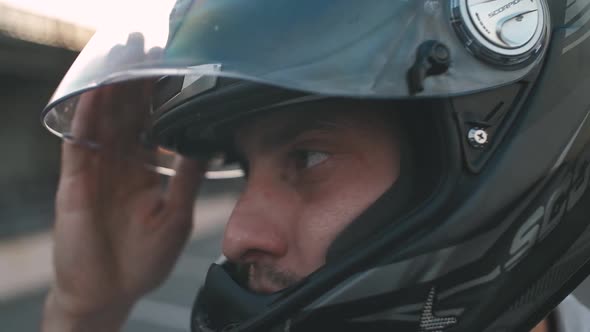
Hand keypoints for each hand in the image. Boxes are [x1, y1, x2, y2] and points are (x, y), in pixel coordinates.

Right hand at [43, 81, 202, 330]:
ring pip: (103, 122)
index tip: (175, 74)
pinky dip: (86, 118)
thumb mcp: (177, 216)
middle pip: (128, 117)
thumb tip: (206, 145)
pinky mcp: (75, 183)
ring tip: (124, 60)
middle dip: (137, 85)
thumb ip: (188, 179)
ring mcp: (96, 172)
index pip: (153, 127)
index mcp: (144, 173)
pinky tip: (96, 95)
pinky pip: (78, 144)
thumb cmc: (142, 260)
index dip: (161, 101)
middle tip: (149, 50)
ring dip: (112, 91)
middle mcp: (120, 166)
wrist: (109, 293)